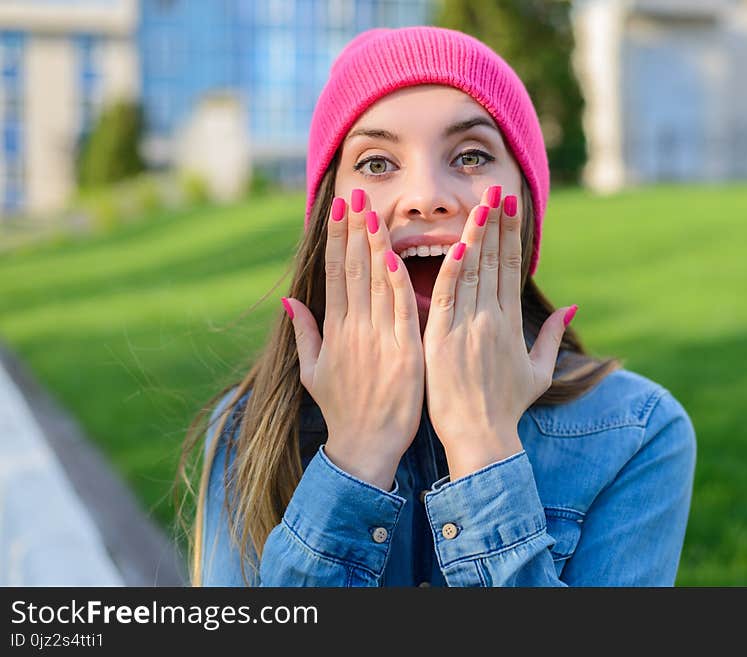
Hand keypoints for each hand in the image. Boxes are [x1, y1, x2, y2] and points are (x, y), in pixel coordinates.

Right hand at [282, 189, 423, 490]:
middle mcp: (354, 329)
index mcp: (334, 330)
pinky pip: (401, 310)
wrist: (365, 447)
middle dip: (353, 230)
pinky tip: (394, 255)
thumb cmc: (342, 409)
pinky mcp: (404, 353)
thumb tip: (288, 302)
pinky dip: (397, 282)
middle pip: (353, 270)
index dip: (335, 240)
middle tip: (354, 195)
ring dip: (374, 245)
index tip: (337, 210)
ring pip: (376, 283)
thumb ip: (304, 333)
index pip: (334, 274)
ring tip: (372, 212)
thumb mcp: (312, 371)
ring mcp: (379, 339)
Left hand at [422, 185, 576, 480]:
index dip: (511, 234)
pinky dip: (452, 270)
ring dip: (476, 235)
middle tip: (496, 188)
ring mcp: (469, 327)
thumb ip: (553, 336)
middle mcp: (493, 319)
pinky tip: (458, 244)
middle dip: (496, 222)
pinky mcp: (443, 339)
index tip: (510, 206)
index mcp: (511, 323)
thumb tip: (571, 306)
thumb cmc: (507, 407)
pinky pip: (447, 296)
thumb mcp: (538, 371)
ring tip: (479, 203)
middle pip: (495, 261)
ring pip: (472, 271)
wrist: (483, 438)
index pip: (511, 268)